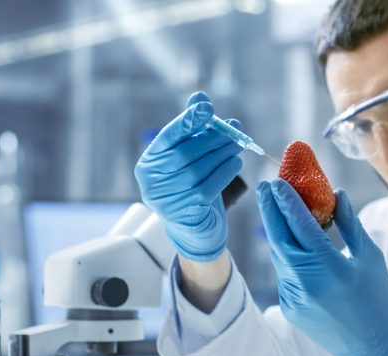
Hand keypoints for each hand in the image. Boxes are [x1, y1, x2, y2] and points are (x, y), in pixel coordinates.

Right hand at [134, 91, 242, 261]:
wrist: (196, 229)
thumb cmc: (192, 186)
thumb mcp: (189, 158)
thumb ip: (192, 128)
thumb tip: (199, 95)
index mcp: (149, 163)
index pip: (168, 137)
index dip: (187, 121)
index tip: (207, 107)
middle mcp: (152, 182)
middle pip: (185, 153)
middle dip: (213, 138)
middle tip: (235, 129)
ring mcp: (167, 200)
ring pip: (198, 170)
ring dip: (223, 154)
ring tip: (238, 146)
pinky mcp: (185, 213)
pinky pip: (209, 187)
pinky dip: (225, 172)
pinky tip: (235, 164)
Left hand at [256, 179, 387, 355]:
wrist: (373, 346)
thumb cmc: (378, 297)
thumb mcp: (369, 256)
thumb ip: (349, 224)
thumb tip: (337, 193)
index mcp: (330, 266)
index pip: (301, 225)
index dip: (287, 201)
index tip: (278, 182)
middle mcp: (307, 281)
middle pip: (279, 238)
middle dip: (270, 210)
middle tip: (265, 186)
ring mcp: (295, 297)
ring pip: (279, 256)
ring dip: (276, 231)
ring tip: (275, 208)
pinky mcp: (290, 308)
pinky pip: (284, 274)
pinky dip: (286, 255)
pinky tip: (289, 241)